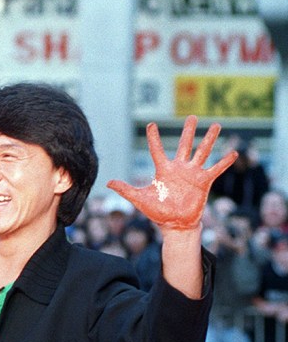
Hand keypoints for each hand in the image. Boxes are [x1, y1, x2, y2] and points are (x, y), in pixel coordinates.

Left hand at [106, 116, 238, 231]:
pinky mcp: (203, 182)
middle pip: (184, 145)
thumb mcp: (140, 199)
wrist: (175, 225)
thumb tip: (107, 182)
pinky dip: (224, 162)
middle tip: (192, 116)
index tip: (151, 124)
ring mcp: (193, 174)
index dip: (154, 137)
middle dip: (188, 131)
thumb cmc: (158, 212)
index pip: (157, 150)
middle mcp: (179, 168)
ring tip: (216, 125)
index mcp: (164, 170)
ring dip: (209, 139)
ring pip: (202, 152)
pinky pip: (216, 169)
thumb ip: (125, 189)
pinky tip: (234, 153)